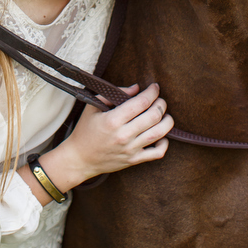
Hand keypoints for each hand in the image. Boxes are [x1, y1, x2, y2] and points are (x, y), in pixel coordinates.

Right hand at [26, 84, 172, 198]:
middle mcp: (124, 135)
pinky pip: (157, 153)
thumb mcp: (93, 107)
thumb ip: (114, 94)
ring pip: (159, 133)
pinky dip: (165, 143)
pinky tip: (162, 135)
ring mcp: (130, 149)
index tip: (155, 87)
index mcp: (113, 120)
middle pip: (153, 116)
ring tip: (165, 114)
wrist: (80, 159)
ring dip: (167, 121)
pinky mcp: (134, 160)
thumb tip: (136, 88)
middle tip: (160, 100)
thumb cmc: (85, 130)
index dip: (152, 92)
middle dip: (161, 104)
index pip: (141, 102)